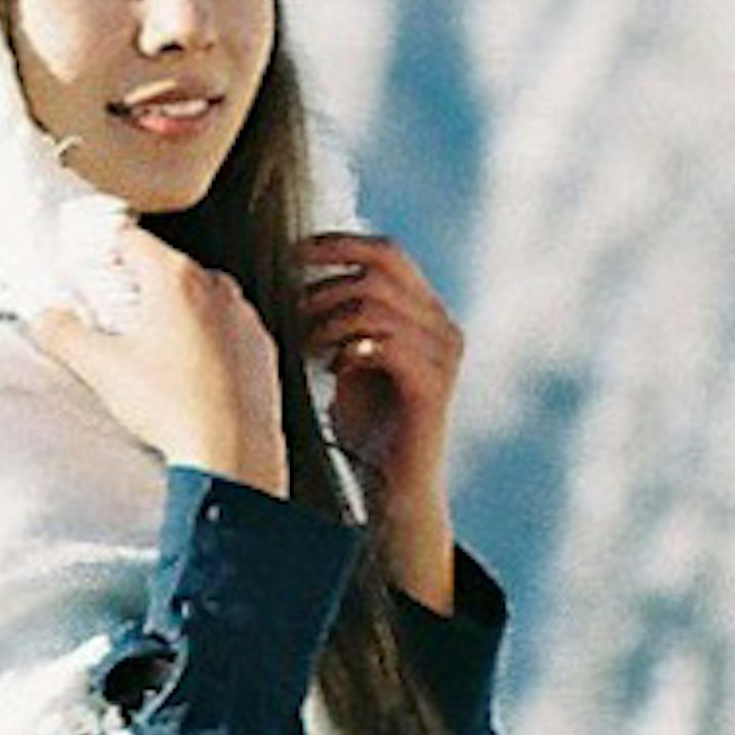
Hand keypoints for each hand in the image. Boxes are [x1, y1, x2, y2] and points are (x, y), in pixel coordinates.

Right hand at [30, 225, 289, 492]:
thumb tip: (47, 320)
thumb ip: (63, 335)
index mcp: (175, 279)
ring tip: (151, 355)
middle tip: (115, 320)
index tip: (92, 270)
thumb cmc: (175, 407)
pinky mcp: (261, 351)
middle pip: (167, 268)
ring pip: (201, 300)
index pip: (131, 239)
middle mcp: (216, 290)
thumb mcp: (101, 368)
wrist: (231, 453)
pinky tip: (186, 376)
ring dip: (176, 316)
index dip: (104, 251)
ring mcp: (244, 320)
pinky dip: (207, 344)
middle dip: (139, 288)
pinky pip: (227, 333)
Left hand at [295, 227, 463, 602]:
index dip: (338, 243)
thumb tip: (296, 279)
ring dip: (328, 318)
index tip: (292, 254)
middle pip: (383, 266)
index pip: (387, 253)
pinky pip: (385, 342)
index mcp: (427, 314)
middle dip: (328, 276)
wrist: (393, 491)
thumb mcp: (347, 358)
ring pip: (376, 302)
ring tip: (306, 345)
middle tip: (291, 303)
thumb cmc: (364, 427)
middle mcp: (443, 327)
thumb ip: (338, 319)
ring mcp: (443, 356)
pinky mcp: (433, 386)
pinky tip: (331, 367)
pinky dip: (347, 346)